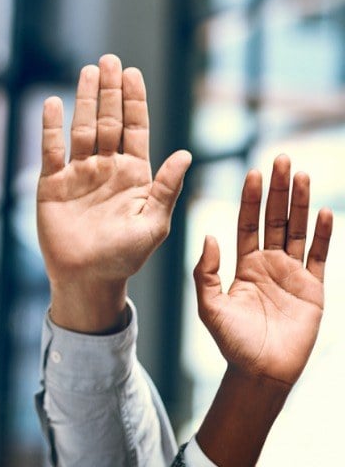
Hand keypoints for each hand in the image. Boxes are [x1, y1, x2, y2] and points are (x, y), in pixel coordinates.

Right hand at [37, 54, 191, 332]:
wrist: (87, 279)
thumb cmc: (125, 257)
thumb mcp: (154, 223)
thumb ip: (167, 188)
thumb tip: (185, 153)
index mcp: (134, 174)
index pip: (134, 128)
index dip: (134, 100)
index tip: (133, 73)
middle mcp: (106, 167)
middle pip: (108, 120)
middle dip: (110, 90)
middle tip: (110, 59)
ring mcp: (78, 174)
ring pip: (82, 128)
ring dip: (85, 100)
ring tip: (88, 71)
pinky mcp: (52, 184)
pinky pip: (51, 150)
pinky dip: (51, 127)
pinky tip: (53, 104)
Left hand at [193, 155, 332, 385]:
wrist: (259, 371)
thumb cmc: (232, 342)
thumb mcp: (210, 306)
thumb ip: (205, 272)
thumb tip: (209, 236)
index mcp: (244, 265)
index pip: (248, 223)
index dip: (252, 198)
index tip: (254, 171)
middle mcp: (269, 264)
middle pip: (275, 219)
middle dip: (278, 189)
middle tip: (281, 158)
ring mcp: (293, 274)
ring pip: (297, 230)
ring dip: (301, 202)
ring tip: (302, 174)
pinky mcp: (313, 288)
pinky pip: (319, 255)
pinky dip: (322, 233)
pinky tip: (325, 211)